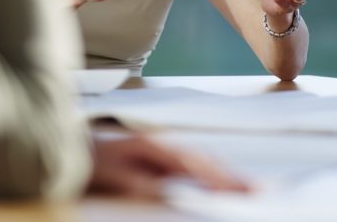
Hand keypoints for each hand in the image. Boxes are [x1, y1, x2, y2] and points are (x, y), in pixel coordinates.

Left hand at [89, 135, 249, 198]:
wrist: (79, 151)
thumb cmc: (96, 162)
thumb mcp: (117, 175)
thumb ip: (143, 183)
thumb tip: (172, 192)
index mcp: (156, 145)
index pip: (194, 163)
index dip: (218, 178)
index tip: (239, 190)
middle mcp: (164, 144)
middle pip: (204, 160)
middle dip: (230, 176)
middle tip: (256, 190)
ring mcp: (164, 150)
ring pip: (201, 161)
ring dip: (223, 174)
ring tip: (246, 188)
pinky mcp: (162, 160)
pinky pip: (192, 166)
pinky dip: (210, 175)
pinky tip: (219, 185)